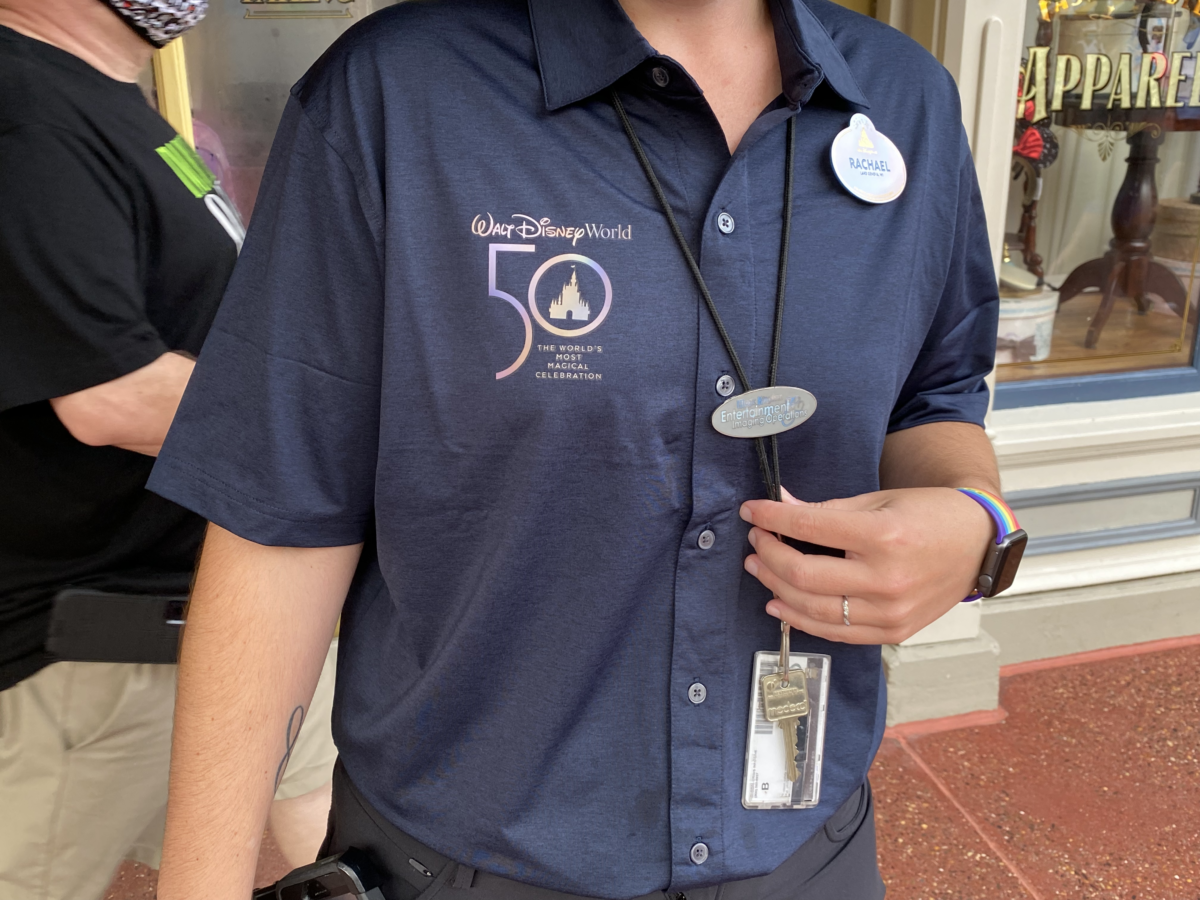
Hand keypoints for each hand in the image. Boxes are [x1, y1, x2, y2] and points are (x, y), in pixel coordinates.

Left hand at [740, 486, 993, 643]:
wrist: (978, 544)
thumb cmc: (931, 516)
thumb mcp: (878, 500)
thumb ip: (825, 508)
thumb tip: (778, 503)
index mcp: (884, 536)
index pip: (810, 528)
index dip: (772, 518)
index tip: (751, 511)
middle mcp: (887, 579)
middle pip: (804, 575)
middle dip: (768, 555)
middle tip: (755, 540)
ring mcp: (891, 611)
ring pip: (814, 610)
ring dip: (776, 588)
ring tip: (760, 569)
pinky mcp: (894, 631)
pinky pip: (837, 632)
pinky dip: (802, 619)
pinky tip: (781, 603)